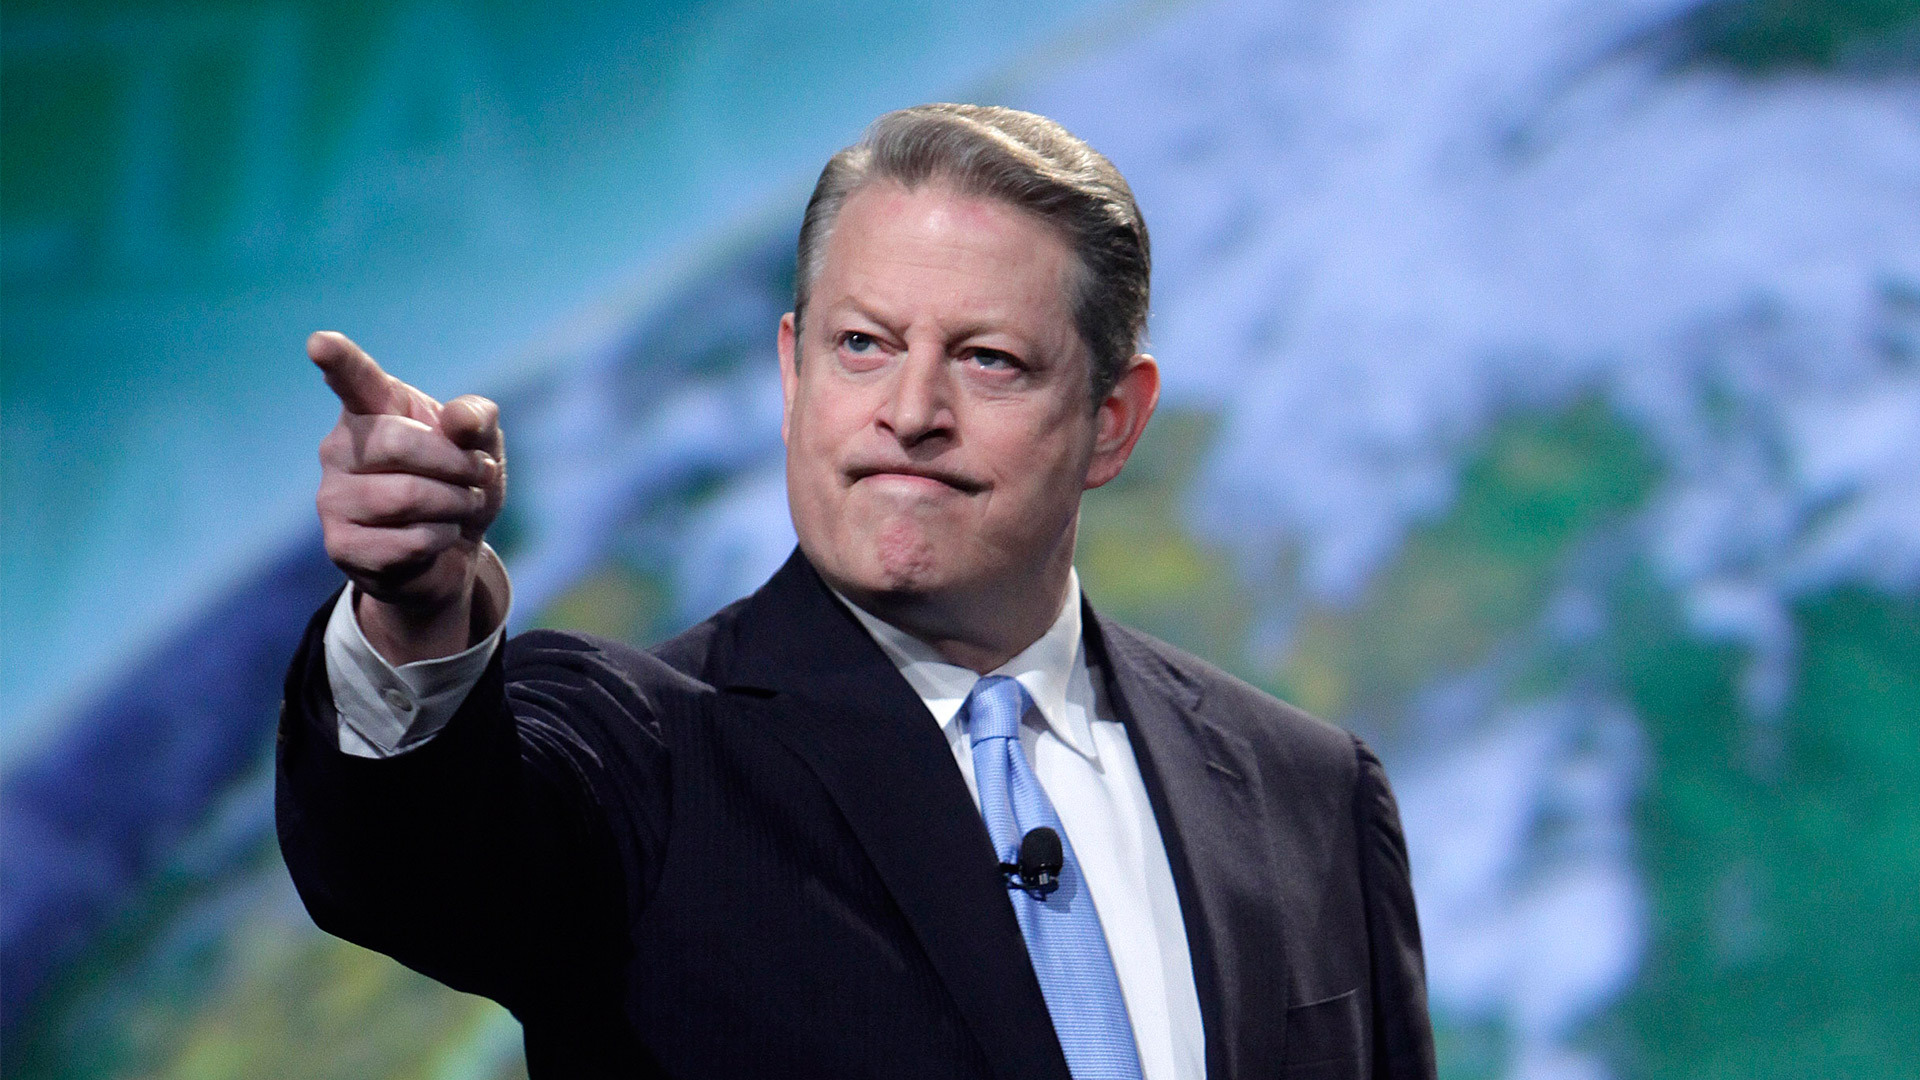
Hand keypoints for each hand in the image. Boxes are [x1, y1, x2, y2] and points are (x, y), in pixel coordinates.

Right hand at [311, 331, 505, 662]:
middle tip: (480, 475)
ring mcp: (333, 498)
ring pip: (407, 497)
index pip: (353, 379)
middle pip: (398, 443)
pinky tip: (435, 537)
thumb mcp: (482, 447)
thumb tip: (462, 419)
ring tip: (462, 506)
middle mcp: (339, 448)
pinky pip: (407, 542)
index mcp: (372, 409)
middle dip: (457, 464)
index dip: (339, 359)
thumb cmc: (458, 483)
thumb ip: (477, 421)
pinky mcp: (340, 545)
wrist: (452, 550)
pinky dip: (441, 539)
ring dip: (456, 504)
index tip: (320, 342)